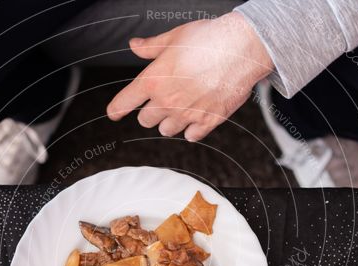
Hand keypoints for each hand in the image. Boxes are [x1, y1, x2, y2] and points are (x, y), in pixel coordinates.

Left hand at [107, 12, 273, 141]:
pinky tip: (196, 116)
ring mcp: (186, 114)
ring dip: (169, 122)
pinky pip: (190, 136)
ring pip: (166, 131)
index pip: (125, 102)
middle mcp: (167, 101)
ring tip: (180, 107)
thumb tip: (135, 45)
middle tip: (161, 100)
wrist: (242, 49)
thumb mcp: (174, 37)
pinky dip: (191, 129)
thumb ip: (151, 47)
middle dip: (150, 111)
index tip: (114, 113)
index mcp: (154, 80)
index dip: (116, 109)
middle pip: (145, 120)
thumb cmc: (209, 39)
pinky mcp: (207, 122)